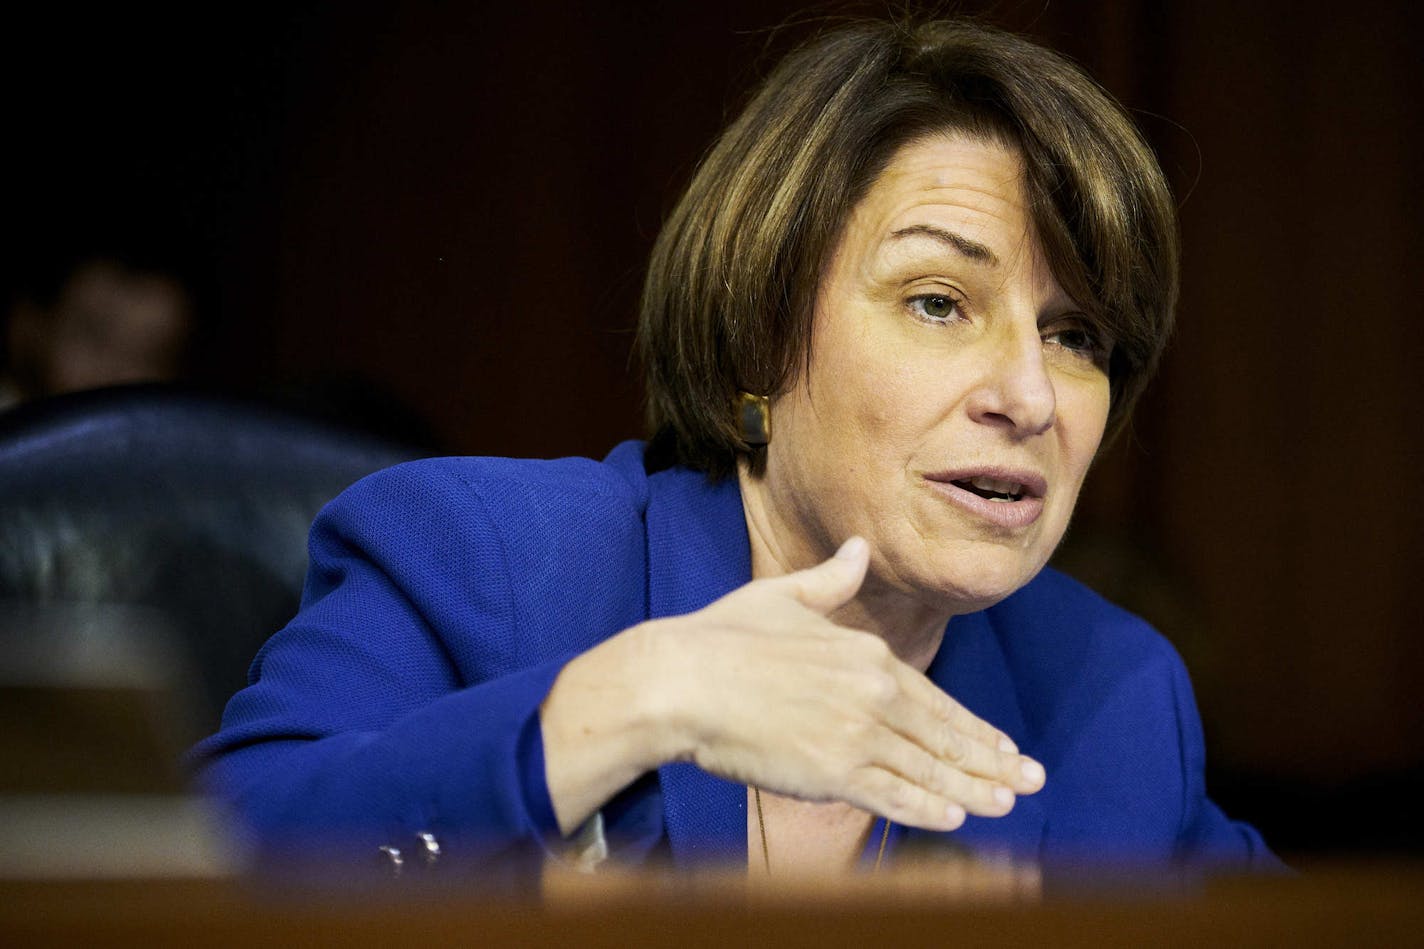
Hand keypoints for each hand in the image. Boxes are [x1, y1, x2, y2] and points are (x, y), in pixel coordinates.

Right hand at [647, 536, 1044, 831]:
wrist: (681, 680)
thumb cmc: (724, 636)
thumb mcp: (783, 596)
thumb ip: (832, 581)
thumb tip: (858, 548)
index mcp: (866, 654)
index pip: (934, 698)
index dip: (972, 726)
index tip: (1002, 744)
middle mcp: (873, 694)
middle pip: (943, 737)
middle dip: (991, 761)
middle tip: (1030, 779)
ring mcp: (856, 736)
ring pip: (928, 771)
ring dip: (971, 790)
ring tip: (1006, 803)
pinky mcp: (832, 773)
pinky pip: (893, 796)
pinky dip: (927, 809)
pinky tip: (954, 818)